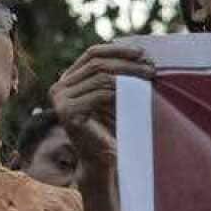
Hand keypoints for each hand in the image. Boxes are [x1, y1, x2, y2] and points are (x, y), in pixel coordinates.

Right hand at [50, 44, 154, 178]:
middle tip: (151, 68)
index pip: (92, 54)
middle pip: (96, 63)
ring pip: (100, 76)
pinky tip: (137, 94)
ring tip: (149, 79)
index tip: (142, 52)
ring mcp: (60, 100)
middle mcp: (59, 87)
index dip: (117, 50)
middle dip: (127, 63)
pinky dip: (121, 91)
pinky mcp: (67, 112)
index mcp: (67, 79)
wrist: (103, 160)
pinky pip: (100, 94)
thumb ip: (116, 74)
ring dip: (129, 76)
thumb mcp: (113, 95)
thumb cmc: (112, 127)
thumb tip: (141, 51)